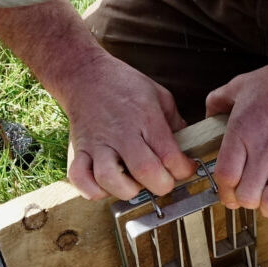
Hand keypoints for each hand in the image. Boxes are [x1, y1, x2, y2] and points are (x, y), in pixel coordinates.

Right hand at [58, 49, 195, 201]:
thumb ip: (175, 124)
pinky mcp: (79, 150)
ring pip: (109, 179)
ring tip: (134, 184)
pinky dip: (92, 190)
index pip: (170, 155)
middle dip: (161, 185)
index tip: (185, 168)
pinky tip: (106, 186)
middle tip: (163, 180)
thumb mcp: (160, 96)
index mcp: (146, 118)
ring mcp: (98, 144)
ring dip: (127, 190)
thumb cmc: (124, 85)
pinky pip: (79, 178)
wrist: (85, 75)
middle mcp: (122, 133)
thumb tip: (188, 149)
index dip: (183, 170)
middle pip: (145, 171)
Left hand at [206, 49, 267, 242]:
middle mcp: (264, 149)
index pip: (225, 178)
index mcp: (242, 132)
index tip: (228, 193)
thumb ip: (217, 101)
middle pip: (246, 195)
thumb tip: (206, 118)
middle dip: (246, 201)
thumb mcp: (241, 84)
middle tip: (251, 195)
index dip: (224, 192)